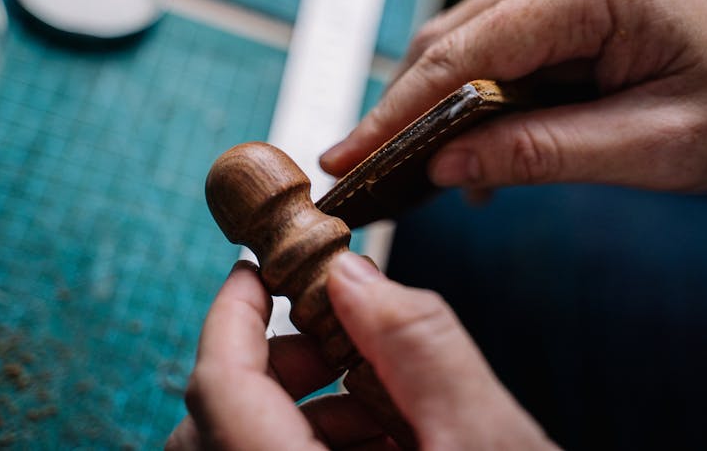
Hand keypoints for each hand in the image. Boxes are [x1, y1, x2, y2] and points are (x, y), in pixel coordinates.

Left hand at [166, 254, 557, 449]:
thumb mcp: (490, 445)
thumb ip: (419, 347)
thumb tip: (354, 276)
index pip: (216, 391)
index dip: (231, 317)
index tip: (259, 273)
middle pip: (219, 423)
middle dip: (279, 368)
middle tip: (347, 352)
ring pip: (246, 450)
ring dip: (308, 414)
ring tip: (391, 417)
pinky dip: (321, 450)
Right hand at [320, 0, 706, 194]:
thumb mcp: (653, 143)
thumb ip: (543, 152)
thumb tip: (449, 166)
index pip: (459, 56)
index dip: (394, 114)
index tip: (348, 157)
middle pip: (447, 44)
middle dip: (401, 112)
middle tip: (365, 169)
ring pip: (462, 49)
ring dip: (434, 113)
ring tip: (417, 172)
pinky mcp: (563, 16)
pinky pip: (494, 57)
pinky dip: (471, 108)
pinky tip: (473, 155)